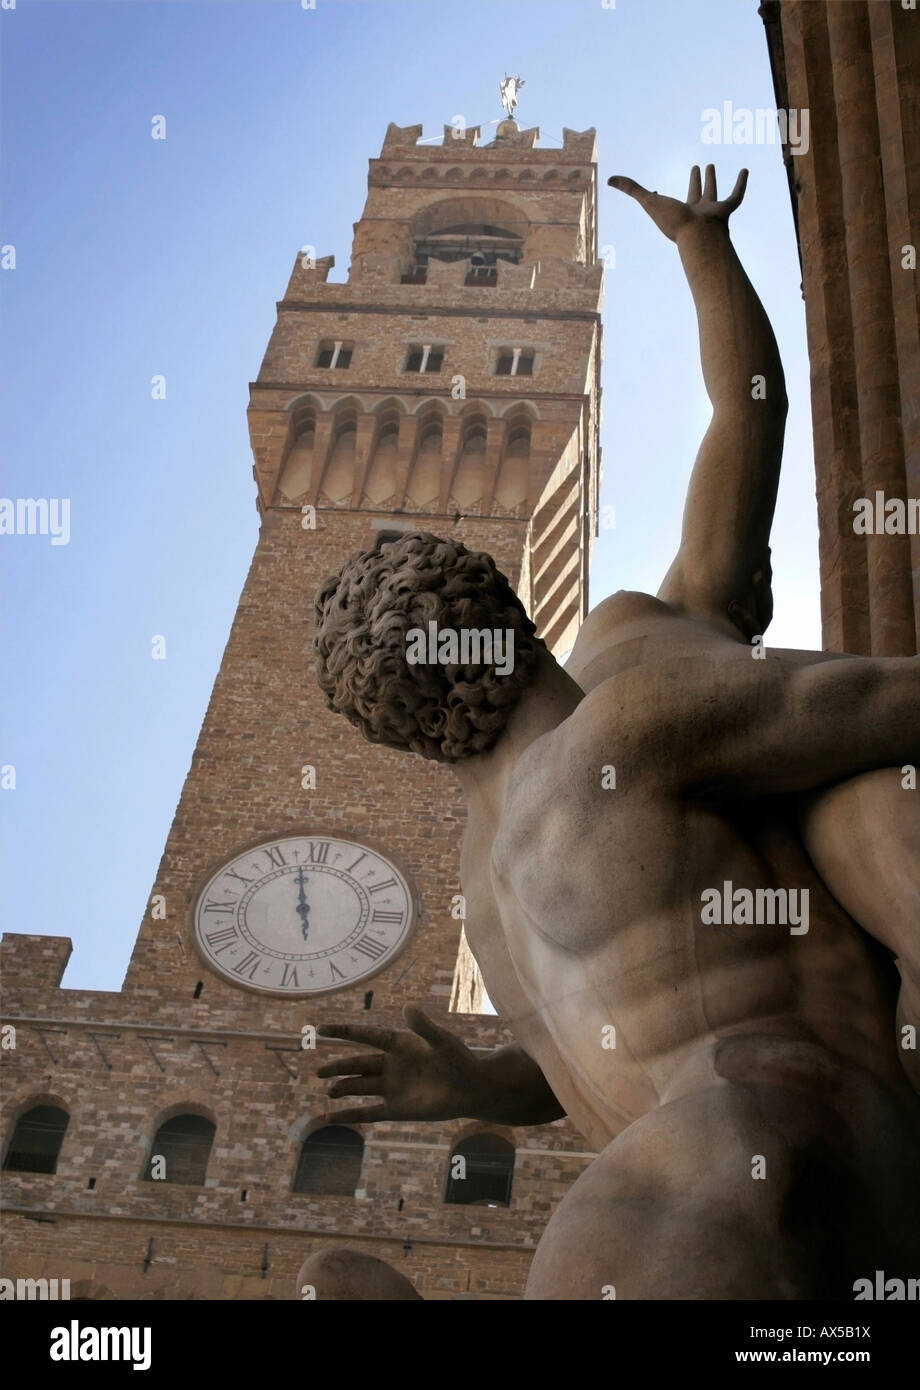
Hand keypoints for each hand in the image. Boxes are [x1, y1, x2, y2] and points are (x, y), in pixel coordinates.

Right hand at [316, 1005, 485, 1123]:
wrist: (472, 1089)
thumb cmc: (459, 1061)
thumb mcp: (442, 1041)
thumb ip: (424, 1027)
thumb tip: (407, 1007)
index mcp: (399, 1044)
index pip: (366, 1035)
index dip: (344, 1031)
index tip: (322, 1029)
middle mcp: (391, 1064)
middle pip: (358, 1063)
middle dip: (338, 1066)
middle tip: (318, 1071)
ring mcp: (392, 1087)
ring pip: (360, 1086)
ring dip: (343, 1088)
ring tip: (329, 1090)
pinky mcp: (396, 1109)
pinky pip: (368, 1112)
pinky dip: (349, 1115)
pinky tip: (330, 1118)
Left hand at [609, 164, 747, 241]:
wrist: (699, 236)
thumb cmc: (674, 222)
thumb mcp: (648, 201)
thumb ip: (631, 189)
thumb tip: (609, 178)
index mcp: (674, 213)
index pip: (666, 202)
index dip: (657, 196)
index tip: (654, 191)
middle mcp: (694, 213)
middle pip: (695, 194)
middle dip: (695, 182)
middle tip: (698, 168)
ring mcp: (711, 213)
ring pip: (713, 194)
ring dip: (712, 180)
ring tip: (712, 166)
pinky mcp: (726, 211)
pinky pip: (736, 198)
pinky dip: (741, 184)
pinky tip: (745, 171)